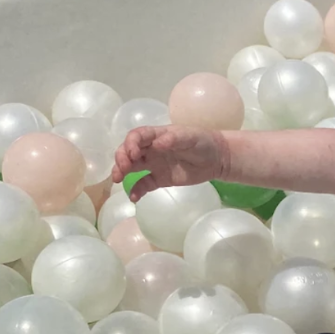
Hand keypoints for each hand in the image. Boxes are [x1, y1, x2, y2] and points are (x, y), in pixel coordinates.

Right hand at [111, 125, 228, 199]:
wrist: (216, 159)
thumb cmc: (202, 142)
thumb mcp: (190, 137)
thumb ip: (174, 139)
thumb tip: (157, 144)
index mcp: (156, 135)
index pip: (136, 136)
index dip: (130, 144)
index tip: (133, 154)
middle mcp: (150, 149)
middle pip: (128, 151)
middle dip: (121, 158)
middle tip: (122, 170)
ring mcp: (153, 164)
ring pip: (131, 167)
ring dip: (121, 172)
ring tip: (118, 181)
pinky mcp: (159, 179)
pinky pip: (143, 184)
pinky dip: (136, 190)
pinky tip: (133, 197)